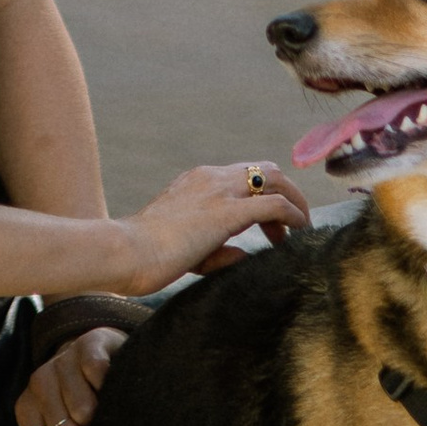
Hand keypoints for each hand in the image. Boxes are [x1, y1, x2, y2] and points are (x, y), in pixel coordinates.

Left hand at [15, 327, 123, 425]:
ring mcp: (61, 362)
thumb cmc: (84, 404)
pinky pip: (94, 369)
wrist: (98, 350)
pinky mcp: (88, 344)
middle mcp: (39, 384)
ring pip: (79, 405)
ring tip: (108, 421)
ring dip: (98, 418)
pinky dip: (105, 383)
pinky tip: (113, 389)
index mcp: (29, 411)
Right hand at [114, 159, 308, 292]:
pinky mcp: (227, 212)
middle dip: (285, 193)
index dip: (263, 197)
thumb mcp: (183, 248)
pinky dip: (292, 216)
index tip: (270, 228)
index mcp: (196, 182)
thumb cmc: (144, 255)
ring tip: (301, 229)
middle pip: (265, 170)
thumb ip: (216, 250)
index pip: (242, 176)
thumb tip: (243, 255)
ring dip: (294, 202)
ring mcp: (219, 191)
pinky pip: (273, 206)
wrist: (124, 251)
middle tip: (290, 228)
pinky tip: (298, 233)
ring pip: (274, 179)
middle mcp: (210, 178)